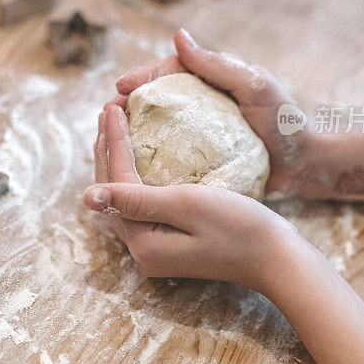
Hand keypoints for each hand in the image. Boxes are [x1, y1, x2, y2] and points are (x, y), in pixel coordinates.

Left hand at [89, 103, 301, 292]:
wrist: (277, 257)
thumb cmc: (239, 227)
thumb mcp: (186, 204)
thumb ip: (135, 199)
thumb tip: (86, 197)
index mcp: (142, 242)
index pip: (117, 182)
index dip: (112, 142)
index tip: (112, 107)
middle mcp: (142, 250)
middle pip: (113, 191)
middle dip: (107, 148)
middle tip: (108, 109)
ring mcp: (155, 249)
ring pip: (124, 196)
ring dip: (117, 160)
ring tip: (115, 125)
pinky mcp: (169, 243)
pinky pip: (141, 203)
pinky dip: (135, 175)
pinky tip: (139, 155)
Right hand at [112, 29, 317, 195]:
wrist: (305, 164)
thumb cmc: (285, 120)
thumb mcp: (254, 86)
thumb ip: (218, 64)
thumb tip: (178, 35)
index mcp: (210, 79)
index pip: (169, 71)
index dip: (142, 78)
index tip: (121, 89)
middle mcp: (200, 103)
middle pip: (155, 99)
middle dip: (128, 105)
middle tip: (106, 116)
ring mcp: (198, 132)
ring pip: (157, 127)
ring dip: (131, 132)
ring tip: (110, 140)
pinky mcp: (201, 158)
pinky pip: (169, 156)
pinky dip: (149, 158)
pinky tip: (133, 168)